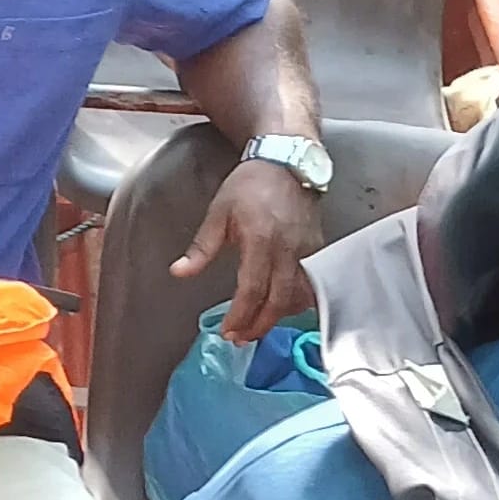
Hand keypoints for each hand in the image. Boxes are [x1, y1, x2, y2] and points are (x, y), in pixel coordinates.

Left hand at [178, 158, 324, 347]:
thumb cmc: (251, 184)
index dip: (240, 315)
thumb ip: (201, 248)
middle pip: (278, 301)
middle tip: (241, 338)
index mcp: (260, 240)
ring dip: (278, 317)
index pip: (252, 290)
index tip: (228, 331)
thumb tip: (179, 272)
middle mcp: (288, 250)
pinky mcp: (318, 250)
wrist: (288, 161)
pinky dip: (296, 301)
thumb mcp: (218, 213)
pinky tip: (280, 307)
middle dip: (258, 325)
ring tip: (257, 326)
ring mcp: (307, 251)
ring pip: (298, 297)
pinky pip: (310, 284)